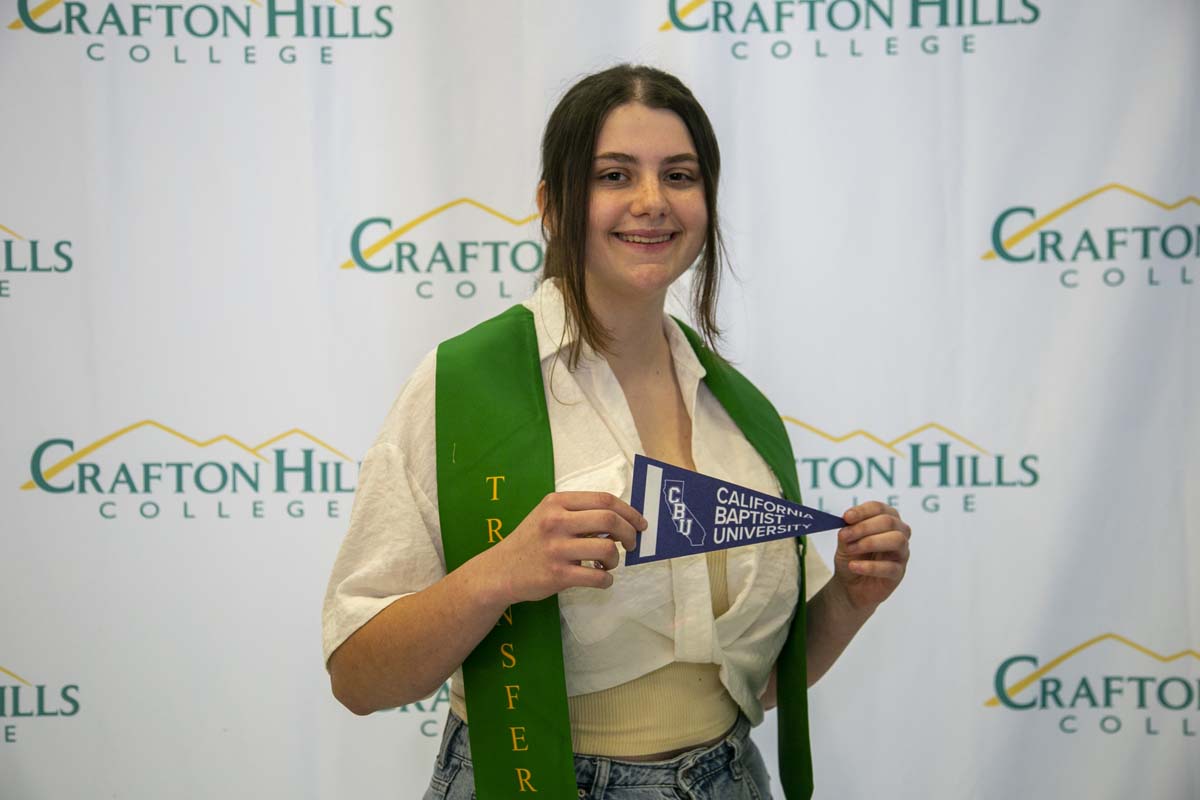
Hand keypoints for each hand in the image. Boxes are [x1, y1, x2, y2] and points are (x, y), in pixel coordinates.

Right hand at [484, 491, 645, 604]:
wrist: (500, 571)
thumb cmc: (531, 542)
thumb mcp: (548, 516)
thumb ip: (578, 514)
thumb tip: (620, 521)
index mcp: (556, 502)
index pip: (604, 499)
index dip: (629, 511)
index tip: (639, 523)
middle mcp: (556, 522)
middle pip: (609, 520)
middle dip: (629, 533)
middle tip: (631, 544)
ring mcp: (556, 549)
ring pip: (607, 549)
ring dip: (616, 559)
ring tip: (608, 563)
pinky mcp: (557, 575)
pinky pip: (597, 577)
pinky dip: (606, 580)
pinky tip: (600, 578)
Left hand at [833, 501, 910, 611]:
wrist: (850, 585)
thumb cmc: (852, 557)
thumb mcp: (845, 541)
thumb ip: (847, 530)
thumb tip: (847, 523)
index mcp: (886, 519)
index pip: (878, 508)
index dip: (862, 511)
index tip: (846, 517)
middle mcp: (899, 533)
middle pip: (889, 522)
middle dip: (864, 527)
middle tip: (844, 536)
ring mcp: (901, 553)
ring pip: (897, 540)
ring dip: (870, 542)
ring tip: (851, 549)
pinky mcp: (899, 573)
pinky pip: (890, 567)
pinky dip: (869, 566)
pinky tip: (854, 566)